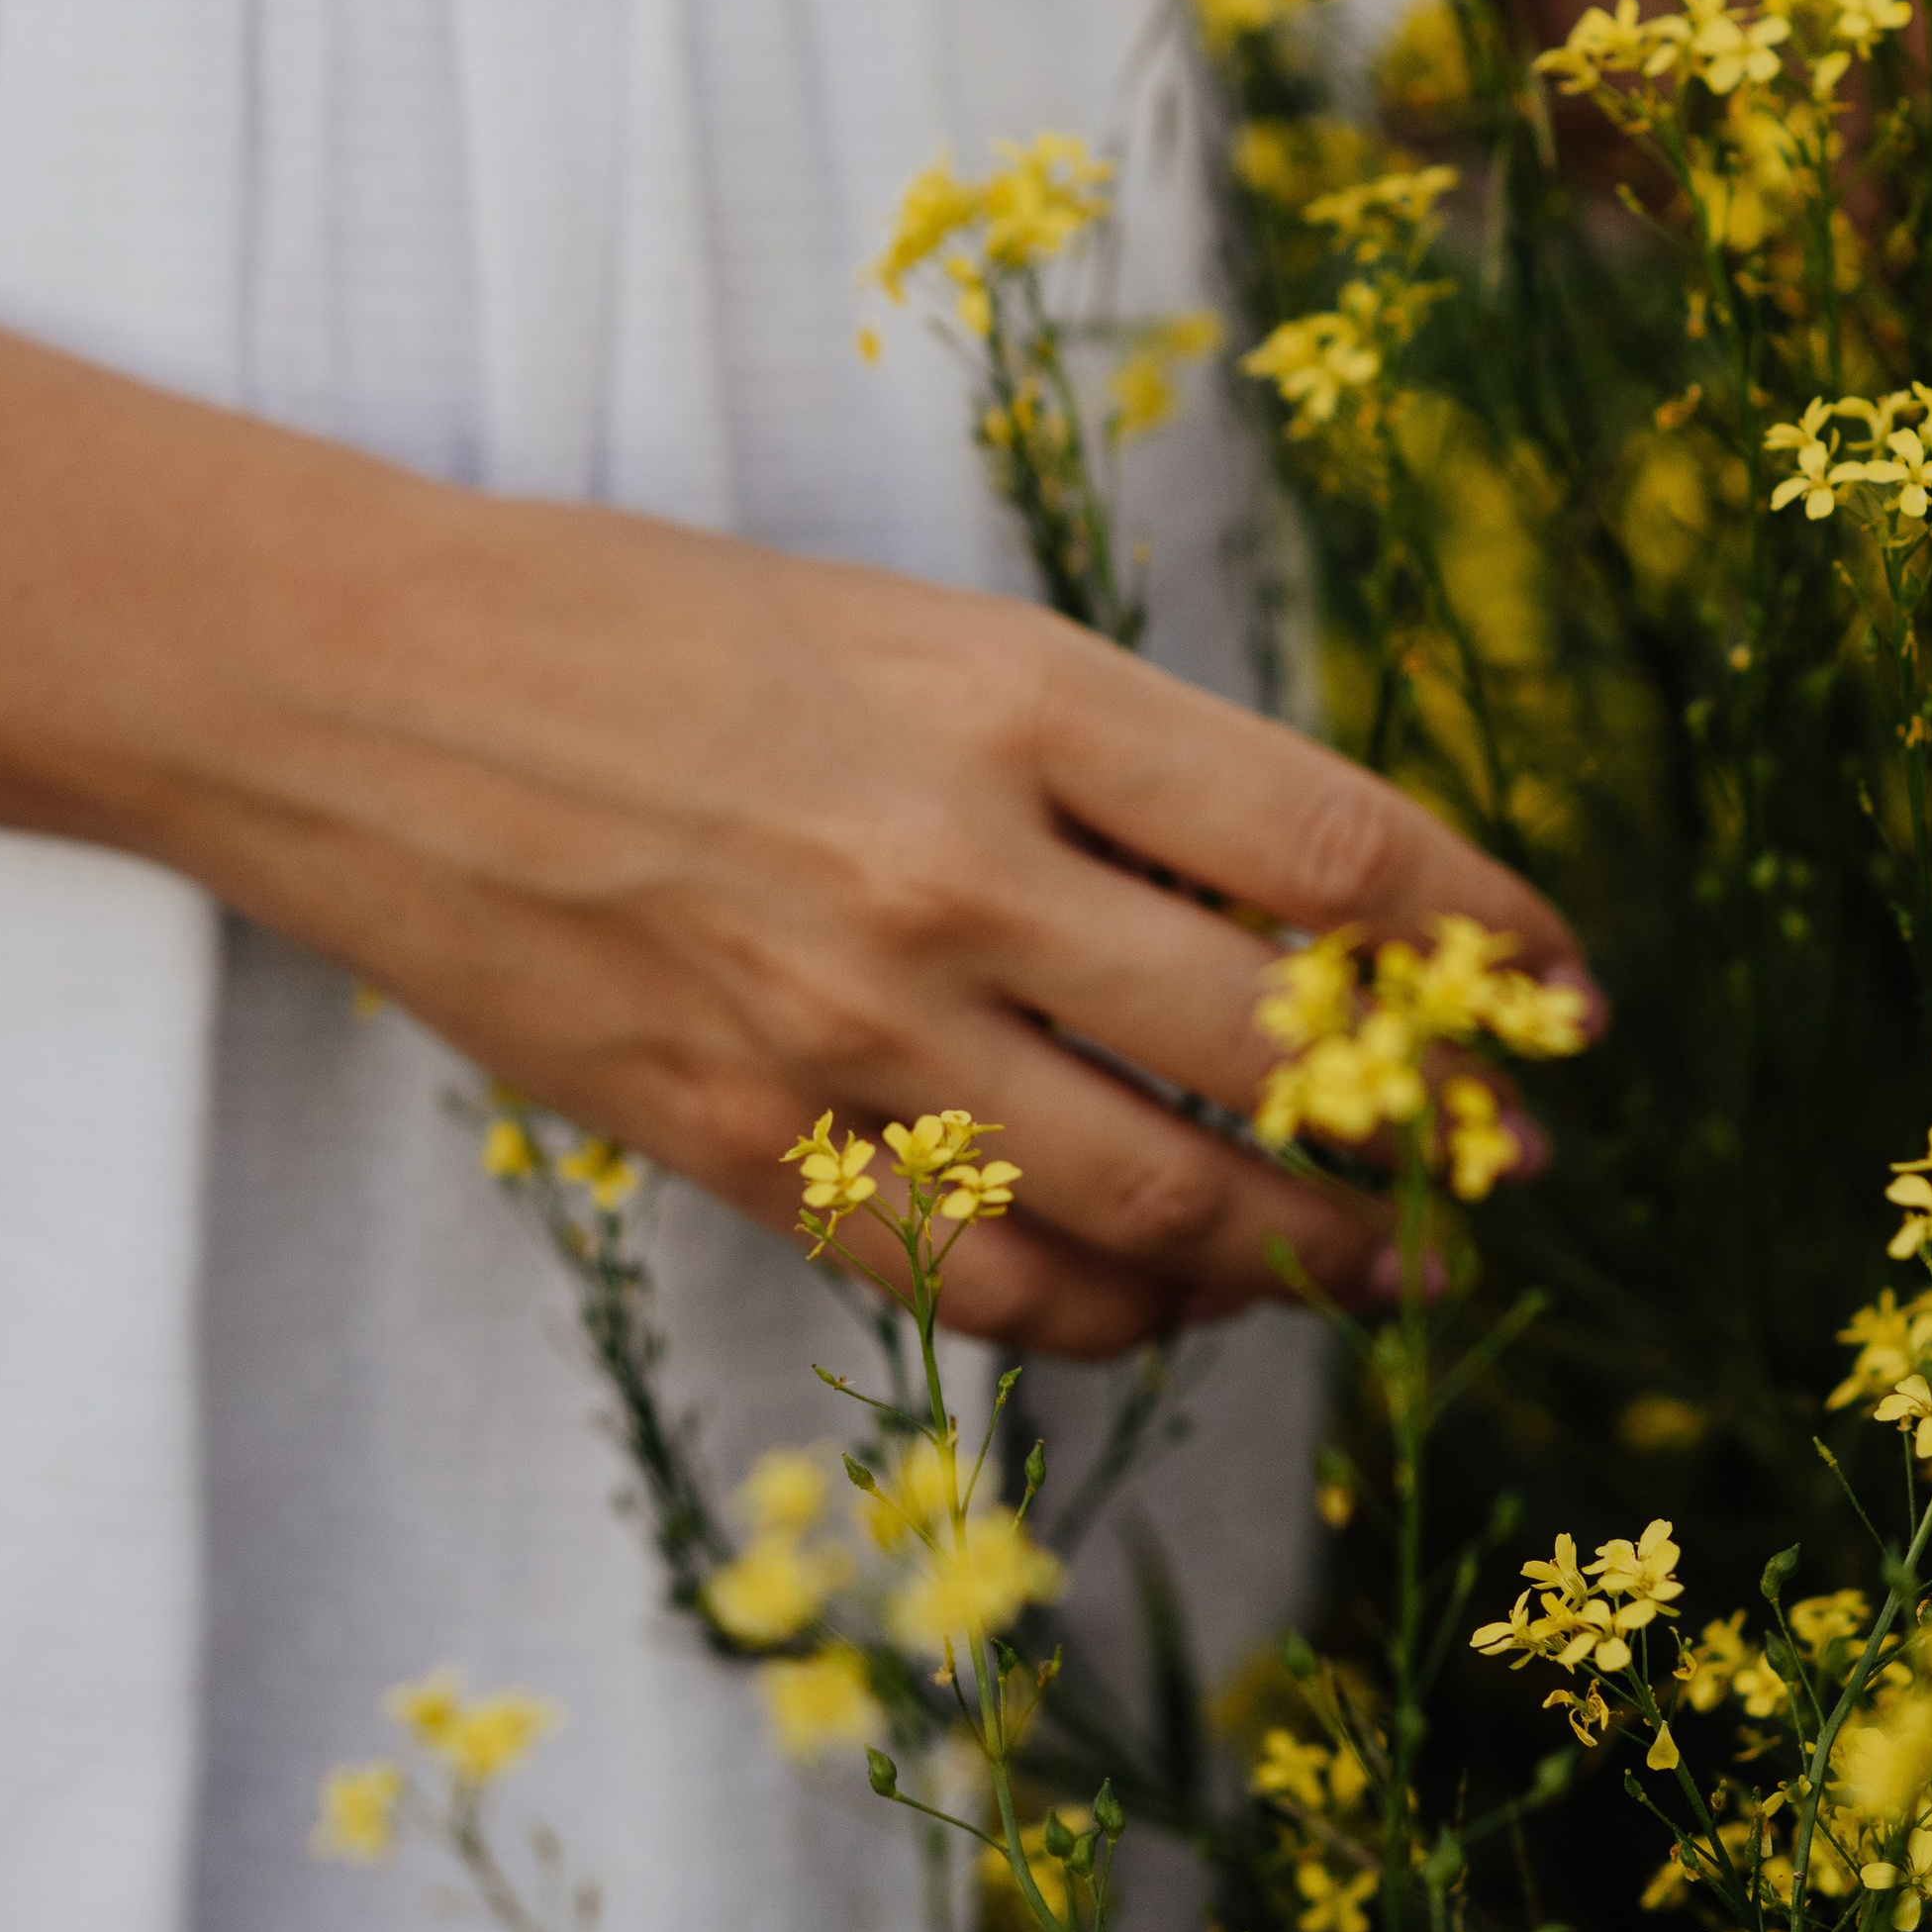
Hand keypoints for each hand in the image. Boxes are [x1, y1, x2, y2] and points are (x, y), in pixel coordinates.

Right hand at [0, 195, 1592, 1359]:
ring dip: (1304, 1250)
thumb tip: (1312, 903)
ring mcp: (845, 1023)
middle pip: (1282, 1048)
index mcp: (1016, 695)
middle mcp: (956, 866)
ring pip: (1153, 1198)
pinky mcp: (742, 1142)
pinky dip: (1105, 1309)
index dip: (1490, 943)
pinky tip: (1162, 1302)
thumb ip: (1105, 759)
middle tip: (1505, 1168)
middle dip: (1436, 1129)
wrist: (361, 691)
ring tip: (1381, 1267)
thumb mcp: (910, 625)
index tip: (1569, 1002)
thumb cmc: (646, 621)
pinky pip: (980, 1275)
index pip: (1338, 848)